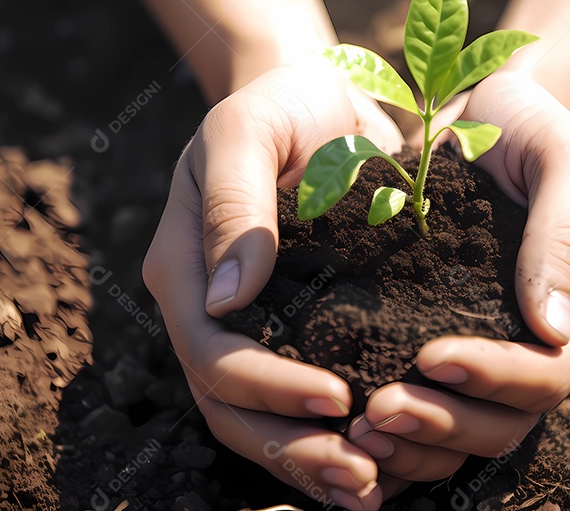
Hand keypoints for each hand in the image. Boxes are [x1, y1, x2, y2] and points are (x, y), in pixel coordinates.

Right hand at [142, 61, 403, 509]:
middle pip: (231, 408)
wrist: (319, 96)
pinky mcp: (296, 330)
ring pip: (262, 421)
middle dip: (292, 449)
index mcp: (186, 269)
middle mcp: (209, 310)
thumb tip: (229, 298)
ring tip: (373, 489)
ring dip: (311, 461)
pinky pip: (298, 402)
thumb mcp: (249, 128)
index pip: (213, 352)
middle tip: (362, 477)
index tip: (336, 397)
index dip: (267, 385)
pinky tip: (383, 464)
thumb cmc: (282, 103)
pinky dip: (332, 439)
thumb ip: (236, 203)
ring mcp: (250, 326)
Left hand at [350, 71, 569, 490]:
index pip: (554, 370)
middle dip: (447, 422)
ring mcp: (509, 348)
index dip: (497, 379)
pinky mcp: (464, 344)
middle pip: (513, 417)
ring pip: (476, 427)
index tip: (432, 358)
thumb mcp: (560, 156)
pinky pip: (444, 406)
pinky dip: (406, 426)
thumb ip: (561, 234)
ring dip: (420, 439)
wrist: (486, 109)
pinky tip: (358, 422)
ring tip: (361, 429)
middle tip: (378, 411)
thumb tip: (553, 327)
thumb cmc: (531, 123)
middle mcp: (557, 340)